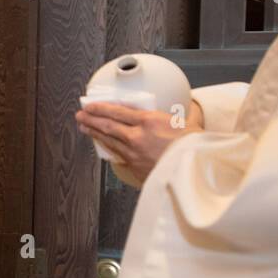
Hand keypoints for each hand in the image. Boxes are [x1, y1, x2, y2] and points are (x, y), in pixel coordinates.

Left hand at [75, 101, 202, 185]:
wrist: (196, 172)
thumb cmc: (195, 147)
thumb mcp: (186, 123)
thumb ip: (171, 118)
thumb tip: (179, 112)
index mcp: (149, 121)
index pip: (118, 111)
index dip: (101, 108)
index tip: (91, 105)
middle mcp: (137, 137)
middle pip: (108, 126)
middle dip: (91, 119)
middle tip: (81, 115)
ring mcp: (134, 154)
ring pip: (109, 141)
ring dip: (95, 133)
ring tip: (85, 127)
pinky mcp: (136, 168)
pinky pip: (118, 155)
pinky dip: (109, 148)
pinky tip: (104, 145)